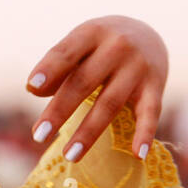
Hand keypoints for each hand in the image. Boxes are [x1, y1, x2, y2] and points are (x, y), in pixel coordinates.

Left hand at [26, 15, 168, 162]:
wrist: (148, 33)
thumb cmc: (99, 46)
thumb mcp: (79, 45)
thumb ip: (58, 66)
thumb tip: (33, 90)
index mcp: (91, 33)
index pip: (66, 52)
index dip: (49, 69)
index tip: (32, 87)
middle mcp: (117, 47)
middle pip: (84, 82)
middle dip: (60, 110)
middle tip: (38, 135)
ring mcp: (138, 67)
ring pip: (111, 103)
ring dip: (89, 132)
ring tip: (70, 155)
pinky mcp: (156, 86)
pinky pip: (151, 112)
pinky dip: (146, 133)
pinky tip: (138, 154)